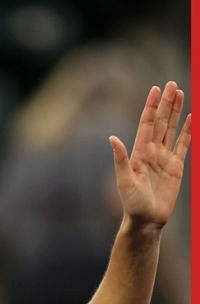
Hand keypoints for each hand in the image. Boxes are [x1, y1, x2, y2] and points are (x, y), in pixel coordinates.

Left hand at [110, 81, 190, 229]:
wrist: (147, 220)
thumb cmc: (132, 203)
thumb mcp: (124, 180)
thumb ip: (120, 159)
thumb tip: (112, 138)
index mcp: (139, 152)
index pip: (147, 123)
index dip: (151, 106)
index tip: (155, 89)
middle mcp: (152, 151)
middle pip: (161, 121)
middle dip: (166, 103)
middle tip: (172, 84)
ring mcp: (165, 158)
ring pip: (172, 129)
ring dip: (176, 112)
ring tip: (181, 94)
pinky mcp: (176, 167)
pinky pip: (183, 145)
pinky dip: (187, 131)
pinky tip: (191, 118)